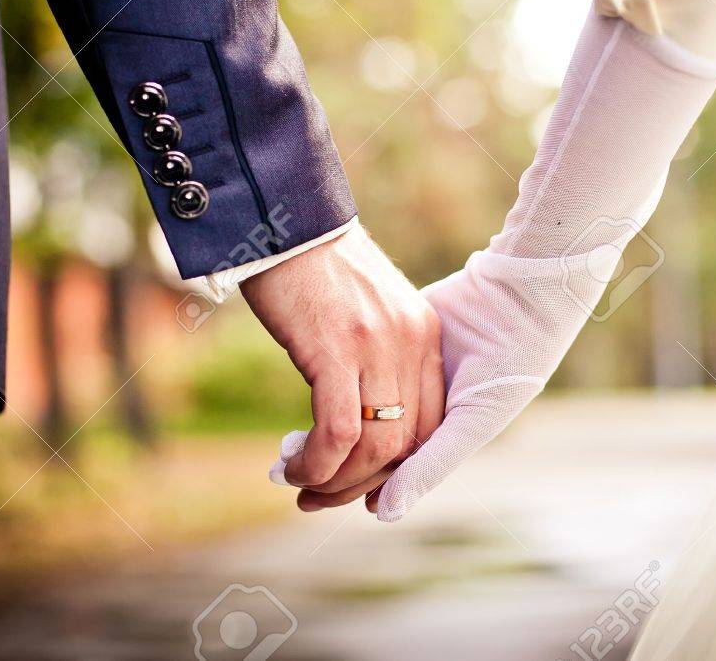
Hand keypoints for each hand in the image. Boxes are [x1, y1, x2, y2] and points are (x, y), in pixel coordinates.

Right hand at [242, 223, 444, 507]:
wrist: (284, 219)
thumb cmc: (313, 268)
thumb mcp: (364, 312)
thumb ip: (374, 356)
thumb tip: (355, 418)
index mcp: (423, 334)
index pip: (430, 422)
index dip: (397, 465)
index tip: (361, 483)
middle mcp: (410, 342)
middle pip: (407, 444)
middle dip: (363, 484)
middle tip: (321, 496)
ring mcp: (377, 346)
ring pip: (376, 448)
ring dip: (336, 481)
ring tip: (301, 486)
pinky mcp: (337, 349)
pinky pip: (340, 431)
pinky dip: (317, 463)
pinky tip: (292, 468)